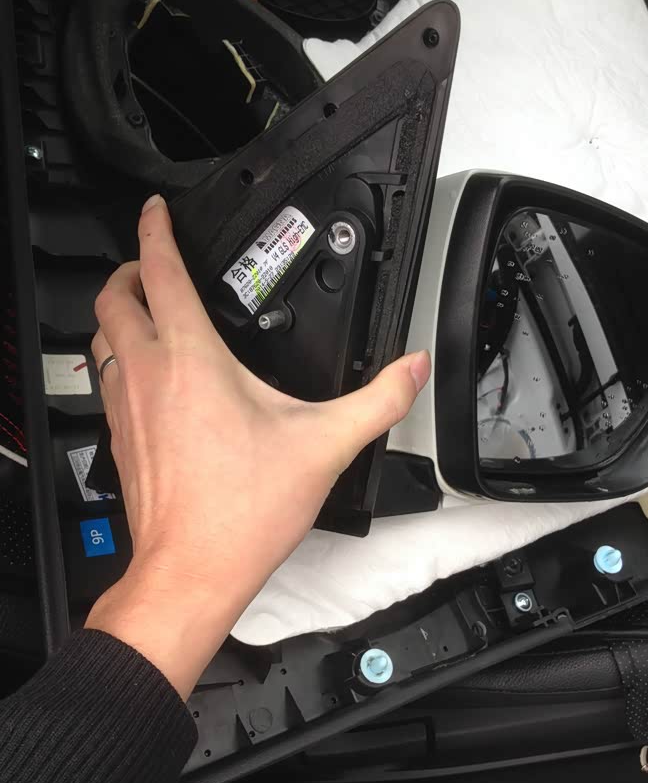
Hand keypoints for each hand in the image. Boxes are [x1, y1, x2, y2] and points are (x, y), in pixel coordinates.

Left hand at [85, 195, 429, 697]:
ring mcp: (125, 408)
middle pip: (113, 297)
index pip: (161, 272)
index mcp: (190, 360)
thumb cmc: (241, 513)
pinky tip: (151, 378)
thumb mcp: (324, 446)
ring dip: (119, 314)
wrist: (190, 571)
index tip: (157, 211)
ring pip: (101, 338)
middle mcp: (147, 376)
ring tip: (148, 311)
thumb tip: (413, 368)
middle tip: (154, 263)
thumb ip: (377, 399)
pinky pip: (106, 380)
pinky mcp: (120, 440)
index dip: (155, 230)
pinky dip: (120, 359)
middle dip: (129, 268)